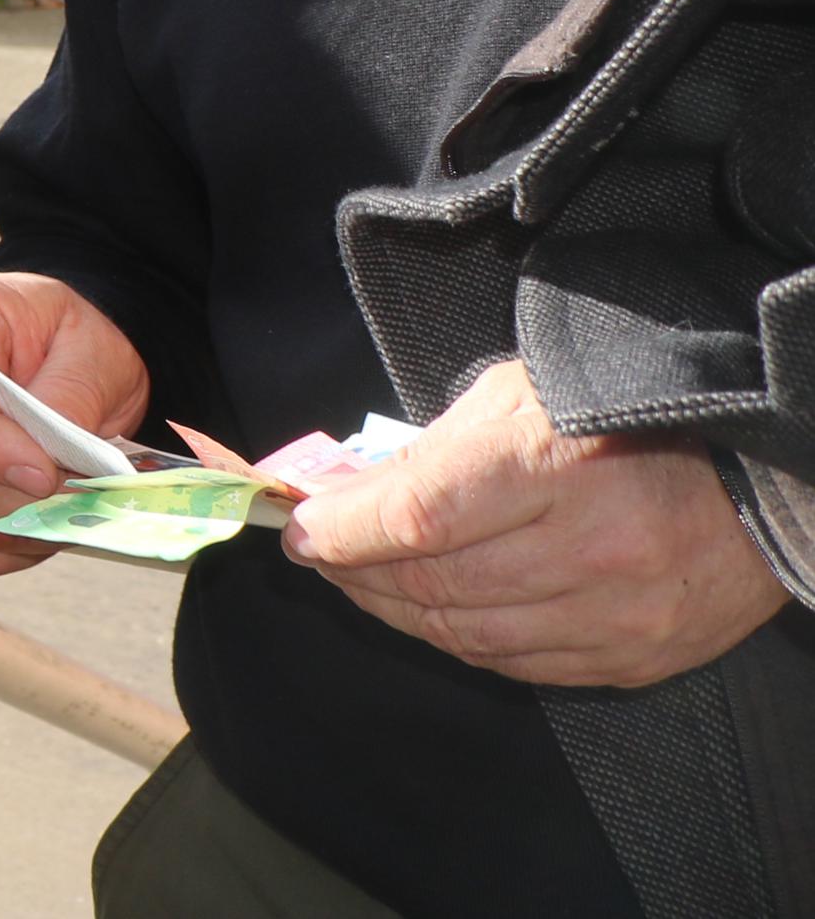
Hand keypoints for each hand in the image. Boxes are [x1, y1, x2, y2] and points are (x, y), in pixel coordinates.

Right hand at [0, 272, 147, 575]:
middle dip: (16, 501)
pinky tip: (25, 538)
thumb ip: (70, 400)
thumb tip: (47, 465)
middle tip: (76, 505)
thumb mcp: (92, 351)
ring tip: (58, 520)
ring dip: (7, 532)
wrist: (54, 350)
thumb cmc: (70, 342)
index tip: (49, 476)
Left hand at [282, 359, 783, 686]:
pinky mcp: (637, 657)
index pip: (414, 516)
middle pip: (431, 584)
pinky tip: (439, 612)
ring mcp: (617, 615)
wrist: (761, 477)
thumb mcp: (525, 395)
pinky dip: (464, 641)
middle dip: (357, 571)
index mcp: (553, 466)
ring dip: (398, 611)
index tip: (299, 529)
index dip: (342, 530)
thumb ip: (438, 448)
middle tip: (324, 555)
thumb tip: (353, 492)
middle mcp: (587, 550)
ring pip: (467, 636)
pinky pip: (520, 665)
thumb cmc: (629, 416)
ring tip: (367, 582)